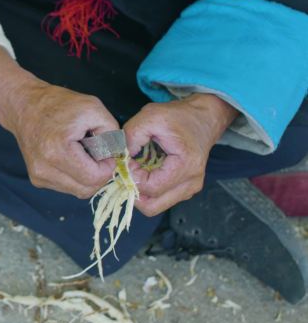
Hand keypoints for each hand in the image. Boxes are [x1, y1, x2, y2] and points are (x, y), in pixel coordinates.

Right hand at [3, 80, 119, 197]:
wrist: (24, 106)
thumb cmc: (59, 104)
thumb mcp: (93, 108)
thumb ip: (112, 133)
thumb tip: (117, 157)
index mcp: (57, 151)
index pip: (94, 177)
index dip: (108, 167)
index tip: (108, 152)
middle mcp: (44, 169)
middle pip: (86, 189)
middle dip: (99, 174)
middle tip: (99, 154)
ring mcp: (39, 177)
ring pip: (78, 191)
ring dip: (88, 177)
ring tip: (84, 154)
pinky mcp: (37, 180)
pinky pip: (67, 187)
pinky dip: (76, 176)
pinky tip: (73, 159)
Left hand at [124, 94, 237, 215]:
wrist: (203, 118)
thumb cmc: (178, 116)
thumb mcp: (150, 116)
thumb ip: (131, 135)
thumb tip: (120, 157)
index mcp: (185, 166)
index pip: (150, 188)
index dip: (132, 177)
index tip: (127, 161)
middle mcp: (190, 183)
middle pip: (152, 206)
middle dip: (133, 190)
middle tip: (128, 170)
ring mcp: (189, 189)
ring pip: (154, 206)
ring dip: (139, 192)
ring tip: (136, 170)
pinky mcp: (184, 190)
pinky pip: (160, 199)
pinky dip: (147, 190)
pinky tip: (144, 172)